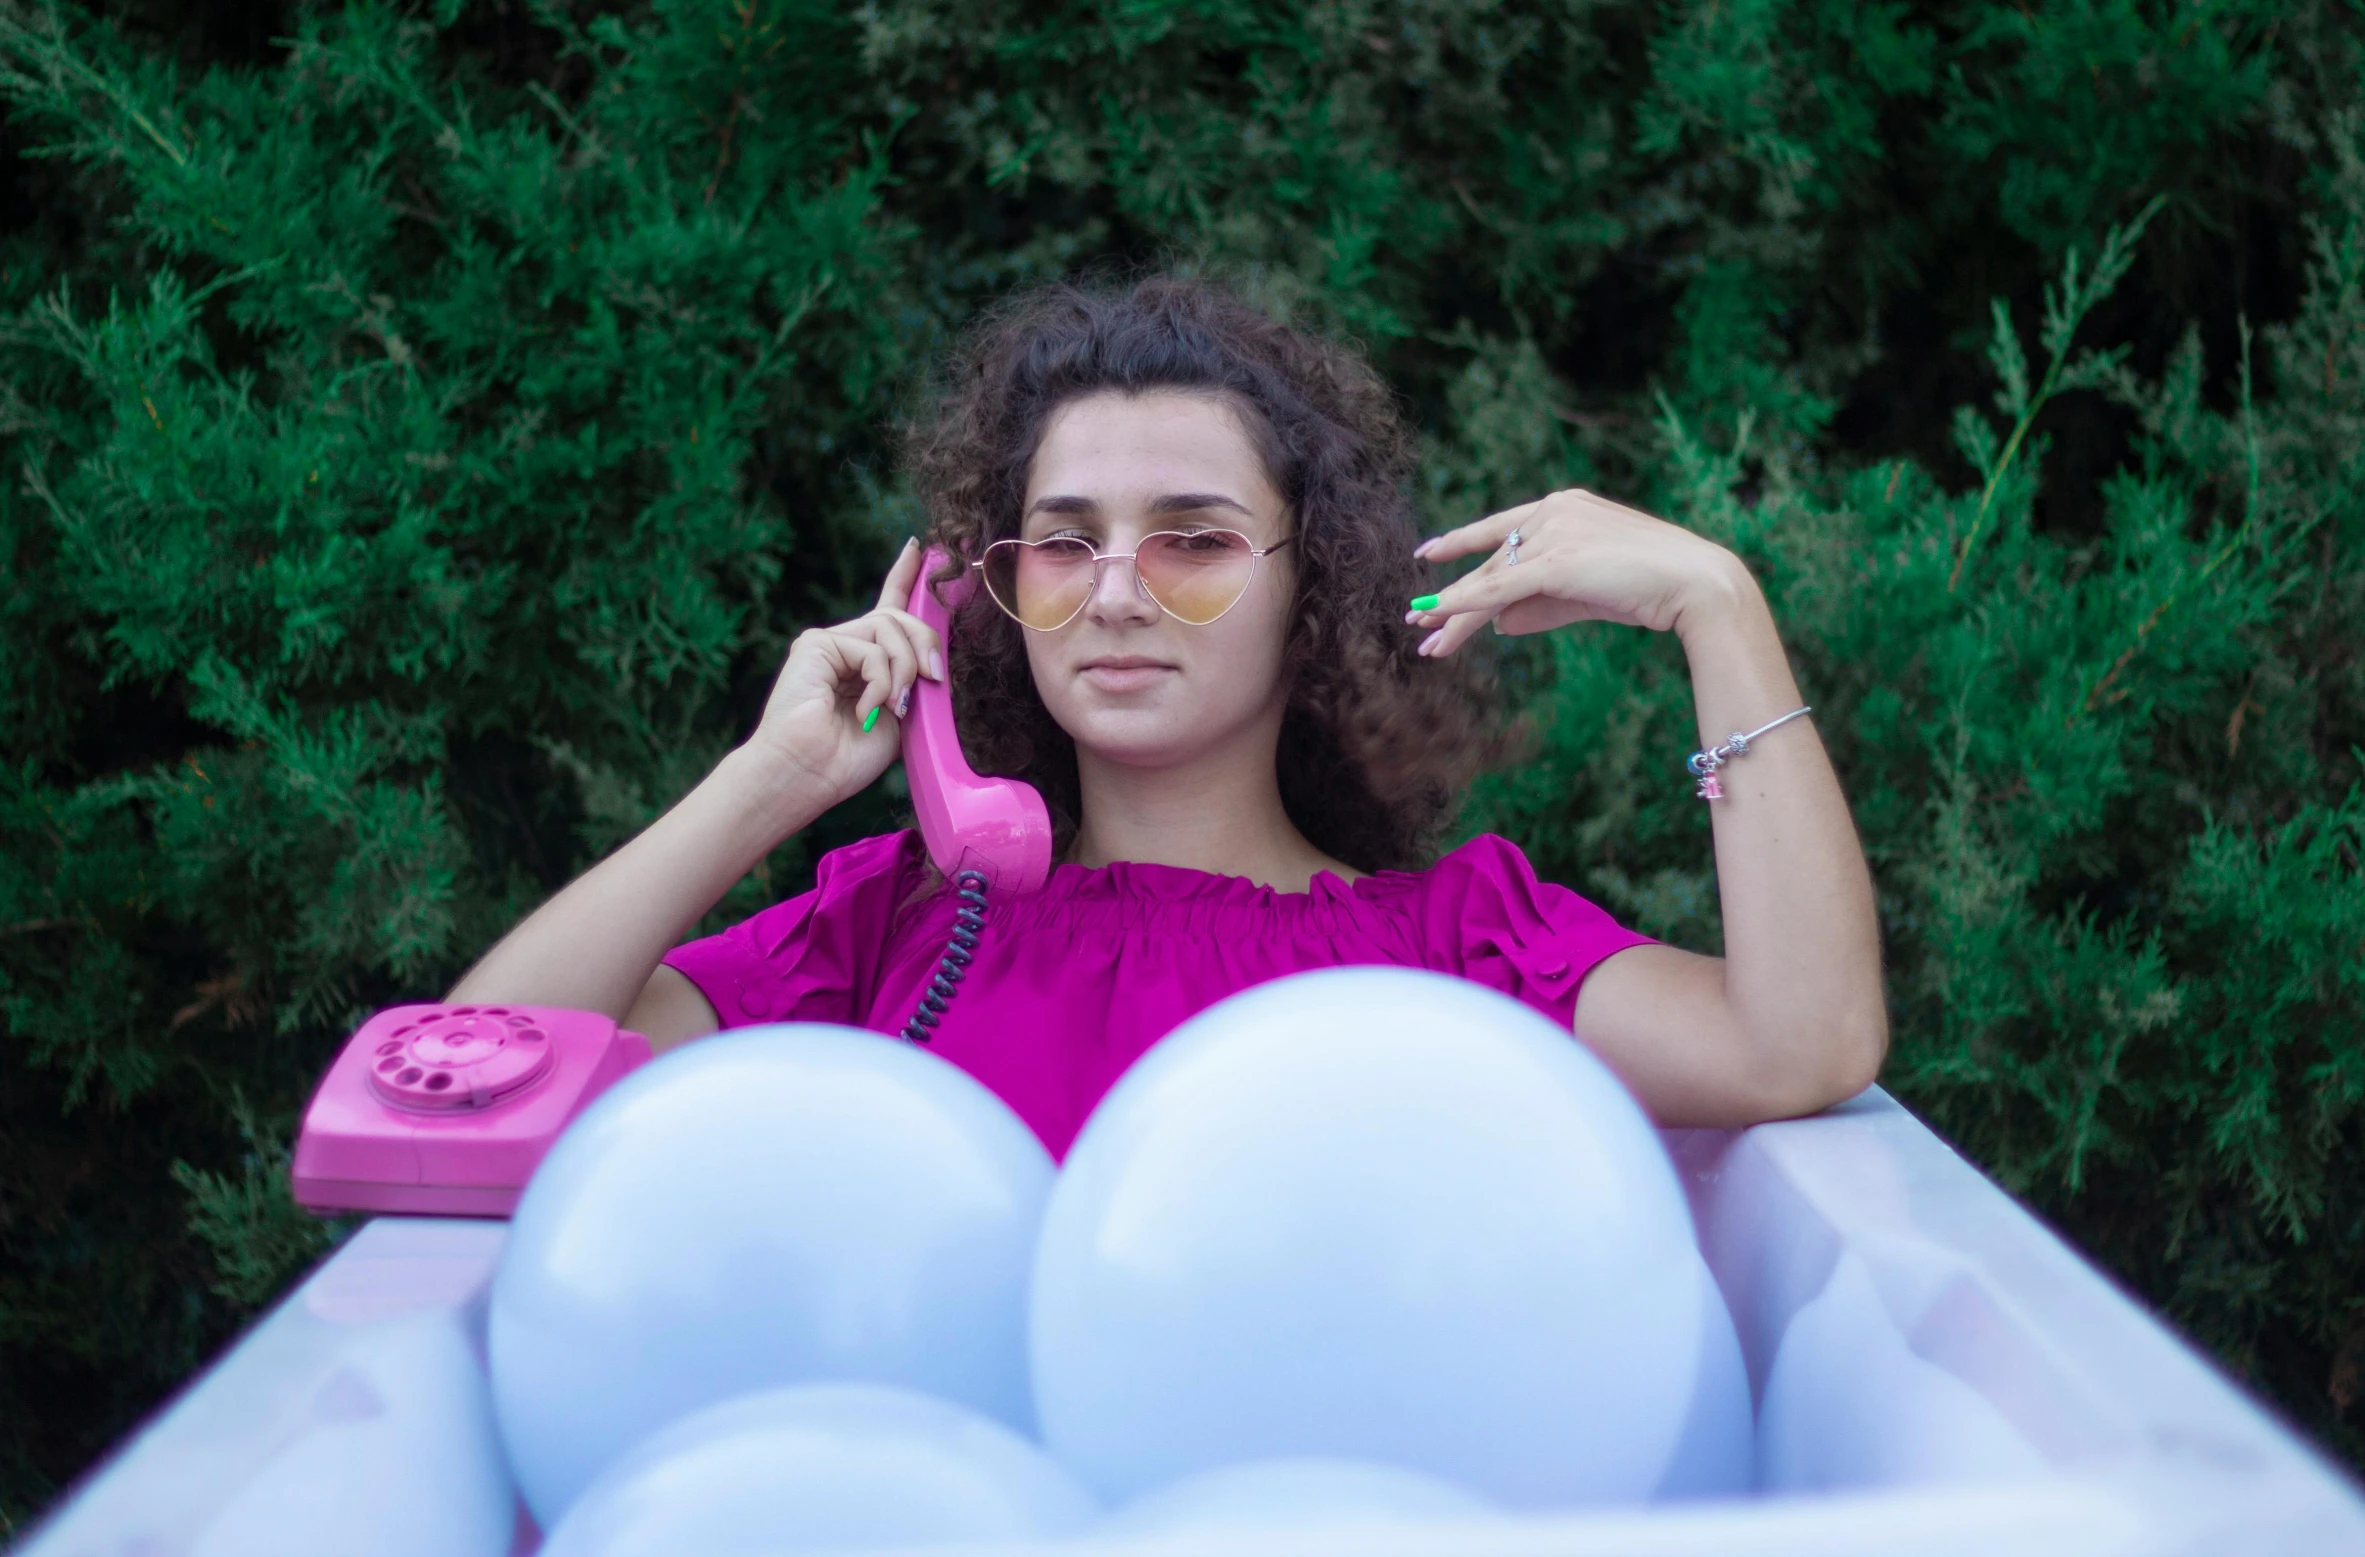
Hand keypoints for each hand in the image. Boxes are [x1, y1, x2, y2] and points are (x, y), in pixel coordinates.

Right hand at [739, 539, 944, 804]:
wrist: (806, 776)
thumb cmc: (847, 758)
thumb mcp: (899, 717)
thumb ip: (914, 683)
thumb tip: (936, 660)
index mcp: (864, 662)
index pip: (888, 608)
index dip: (904, 577)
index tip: (920, 549)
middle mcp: (845, 646)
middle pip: (900, 617)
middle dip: (926, 644)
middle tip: (934, 679)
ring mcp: (828, 643)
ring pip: (890, 627)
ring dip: (906, 668)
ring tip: (897, 705)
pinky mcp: (816, 645)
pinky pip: (870, 648)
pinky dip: (881, 681)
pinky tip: (870, 708)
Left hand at [1405, 489, 1752, 656]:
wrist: (1694, 584)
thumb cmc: (1648, 587)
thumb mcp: (1584, 595)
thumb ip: (1539, 605)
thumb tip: (1496, 625)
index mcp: (1563, 505)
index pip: (1502, 529)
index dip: (1461, 542)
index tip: (1429, 553)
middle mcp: (1553, 510)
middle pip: (1492, 563)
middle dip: (1455, 599)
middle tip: (1419, 622)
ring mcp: (1553, 531)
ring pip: (1491, 581)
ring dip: (1455, 615)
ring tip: (1428, 643)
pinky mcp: (1555, 560)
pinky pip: (1498, 589)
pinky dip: (1464, 606)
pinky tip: (1440, 620)